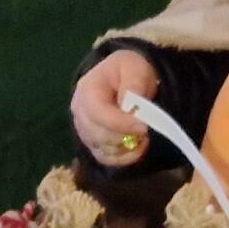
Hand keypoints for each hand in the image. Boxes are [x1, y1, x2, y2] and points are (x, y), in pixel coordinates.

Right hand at [70, 48, 160, 163]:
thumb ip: (134, 87)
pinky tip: (137, 146)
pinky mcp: (92, 143)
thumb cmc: (129, 71)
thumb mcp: (135, 68)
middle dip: (126, 135)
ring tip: (143, 135)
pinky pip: (106, 159)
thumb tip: (133, 110)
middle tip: (148, 130)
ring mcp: (84, 130)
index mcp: (87, 90)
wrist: (123, 77)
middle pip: (99, 135)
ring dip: (127, 146)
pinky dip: (124, 157)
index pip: (98, 113)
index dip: (121, 124)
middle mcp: (80, 112)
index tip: (144, 127)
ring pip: (103, 149)